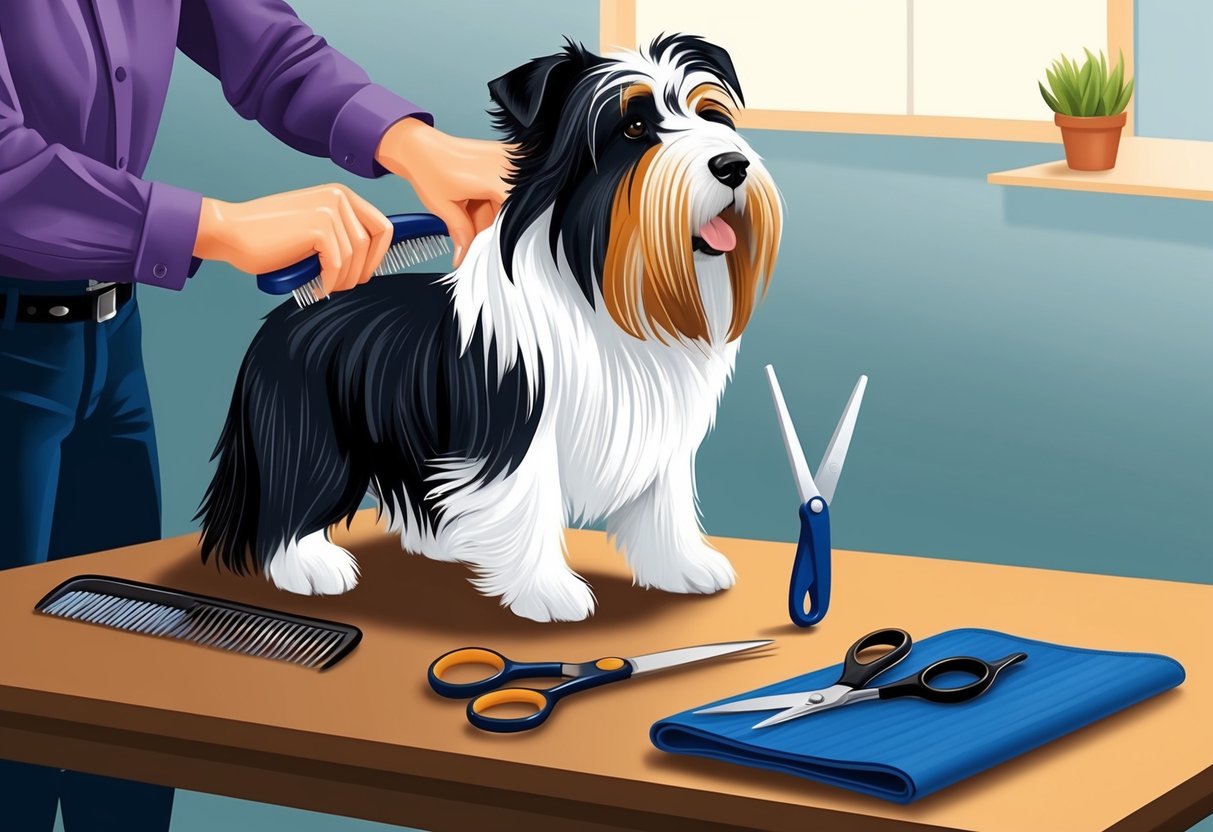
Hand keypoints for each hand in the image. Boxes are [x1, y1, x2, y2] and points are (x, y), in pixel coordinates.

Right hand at [193, 185, 392, 297]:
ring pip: (355, 258)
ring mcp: (329, 210)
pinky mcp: (317, 228)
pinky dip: (328, 282)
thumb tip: (372, 260)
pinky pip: (337, 266)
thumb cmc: (270, 236)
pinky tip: (316, 288)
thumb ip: (341, 234)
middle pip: (372, 244)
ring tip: (325, 287)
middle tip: (345, 285)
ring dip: (343, 280)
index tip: (366, 273)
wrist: (232, 232)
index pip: (383, 227)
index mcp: (341, 194)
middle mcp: (338, 197)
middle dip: (363, 271)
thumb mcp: (315, 227)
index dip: (380, 255)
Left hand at [375, 118, 510, 266]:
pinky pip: (503, 190)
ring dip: (488, 215)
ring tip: (465, 213)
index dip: (497, 236)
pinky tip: (472, 204)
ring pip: (505, 202)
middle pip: (509, 209)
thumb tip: (465, 256)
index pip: (511, 217)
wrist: (420, 146)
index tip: (483, 248)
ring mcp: (509, 161)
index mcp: (498, 177)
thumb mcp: (445, 207)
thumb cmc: (429, 166)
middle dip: (487, 226)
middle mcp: (509, 166)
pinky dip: (489, 203)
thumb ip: (462, 233)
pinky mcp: (505, 162)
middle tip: (469, 237)